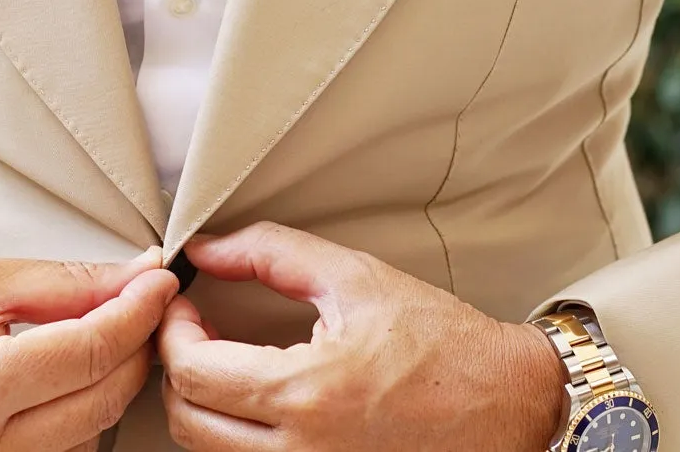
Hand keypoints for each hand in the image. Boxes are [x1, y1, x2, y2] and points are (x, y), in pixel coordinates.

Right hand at [0, 248, 179, 451]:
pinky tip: (67, 377)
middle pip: (104, 398)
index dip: (138, 309)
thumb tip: (133, 274)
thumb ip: (59, 283)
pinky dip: (77, 413)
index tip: (160, 279)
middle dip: (135, 344)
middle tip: (141, 300)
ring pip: (91, 432)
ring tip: (98, 333)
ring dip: (109, 380)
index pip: (91, 351)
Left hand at [158, 223, 566, 451]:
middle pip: (188, 421)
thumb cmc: (443, 343)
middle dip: (178, 369)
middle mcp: (303, 450)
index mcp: (306, 392)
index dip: (172, 330)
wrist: (507, 403)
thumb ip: (271, 253)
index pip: (192, 371)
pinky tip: (257, 403)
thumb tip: (207, 247)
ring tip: (226, 364)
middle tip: (196, 333)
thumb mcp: (355, 277)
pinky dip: (237, 436)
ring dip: (204, 405)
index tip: (183, 306)